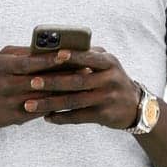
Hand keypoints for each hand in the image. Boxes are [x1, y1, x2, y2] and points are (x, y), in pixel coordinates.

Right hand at [0, 45, 96, 130]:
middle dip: (64, 75)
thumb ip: (23, 53)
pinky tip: (71, 104)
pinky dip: (55, 107)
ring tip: (84, 87)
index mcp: (3, 65)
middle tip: (86, 70)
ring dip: (64, 93)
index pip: (31, 61)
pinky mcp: (14, 118)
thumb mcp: (1, 60)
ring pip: (43, 97)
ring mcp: (10, 102)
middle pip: (40, 80)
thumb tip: (49, 47)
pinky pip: (40, 112)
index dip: (51, 59)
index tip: (71, 54)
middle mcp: (6, 84)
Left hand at [24, 47, 142, 129]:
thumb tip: (58, 47)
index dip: (73, 57)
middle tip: (31, 82)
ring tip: (30, 104)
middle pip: (77, 81)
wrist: (135, 106)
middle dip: (52, 82)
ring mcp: (106, 99)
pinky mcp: (103, 115)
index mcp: (109, 63)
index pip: (89, 58)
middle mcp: (109, 80)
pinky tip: (46, 117)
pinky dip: (61, 118)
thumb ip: (88, 55)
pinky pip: (78, 117)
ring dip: (50, 104)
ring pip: (73, 102)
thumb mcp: (108, 63)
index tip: (55, 54)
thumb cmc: (112, 79)